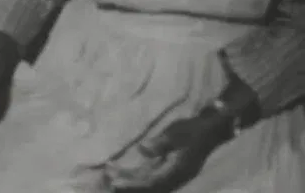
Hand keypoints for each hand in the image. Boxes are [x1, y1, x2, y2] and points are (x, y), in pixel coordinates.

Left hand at [102, 109, 230, 191]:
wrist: (210, 129)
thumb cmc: (193, 129)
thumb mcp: (177, 132)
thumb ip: (161, 143)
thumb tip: (143, 150)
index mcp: (179, 170)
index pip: (153, 182)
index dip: (134, 184)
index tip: (115, 182)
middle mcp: (175, 177)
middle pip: (149, 186)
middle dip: (128, 184)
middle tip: (106, 179)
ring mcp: (172, 174)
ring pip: (148, 182)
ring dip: (130, 180)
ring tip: (109, 173)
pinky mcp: (169, 169)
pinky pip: (150, 176)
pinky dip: (135, 175)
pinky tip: (120, 170)